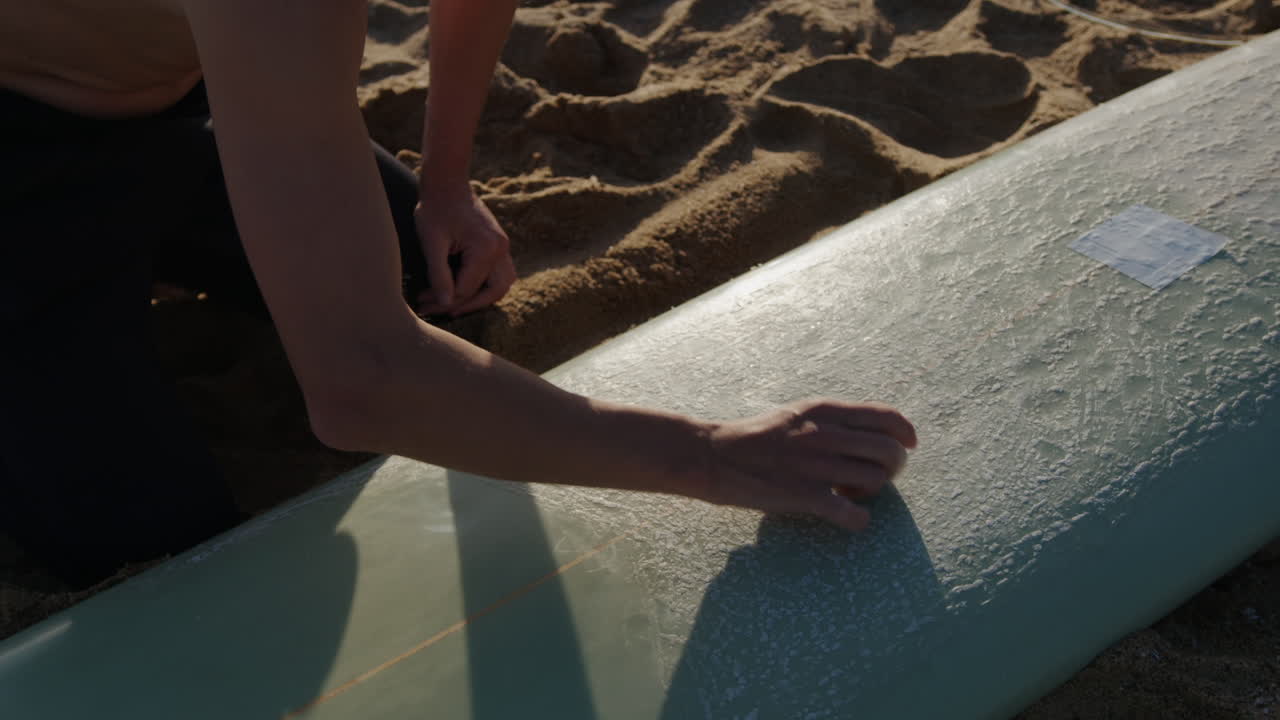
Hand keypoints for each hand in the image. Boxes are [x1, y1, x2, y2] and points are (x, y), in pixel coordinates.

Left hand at [414, 184, 516, 316]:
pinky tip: (464, 288)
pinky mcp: (499, 244)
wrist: (446, 183)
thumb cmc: (434, 209)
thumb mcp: (431, 243)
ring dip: (481, 298)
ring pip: (501, 285)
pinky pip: (499, 273)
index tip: (422, 304)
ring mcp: (503, 246)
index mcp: (486, 249)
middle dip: (466, 305)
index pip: (467, 288)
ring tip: (455, 304)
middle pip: (492, 292)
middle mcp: (500, 249)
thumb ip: (438, 275)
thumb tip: (444, 304)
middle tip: (441, 311)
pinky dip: (485, 285)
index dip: (443, 300)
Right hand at [697, 399, 917, 530]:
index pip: (886, 417)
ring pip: (876, 480)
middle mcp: (826, 435)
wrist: (714, 456)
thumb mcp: (798, 413)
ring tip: (852, 493)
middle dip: (893, 467)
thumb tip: (870, 430)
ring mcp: (816, 467)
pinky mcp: (805, 497)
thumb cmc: (756, 436)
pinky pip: (853, 515)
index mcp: (825, 411)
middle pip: (889, 451)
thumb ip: (833, 419)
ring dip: (873, 492)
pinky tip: (848, 517)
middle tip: (876, 476)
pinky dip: (859, 520)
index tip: (909, 446)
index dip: (906, 433)